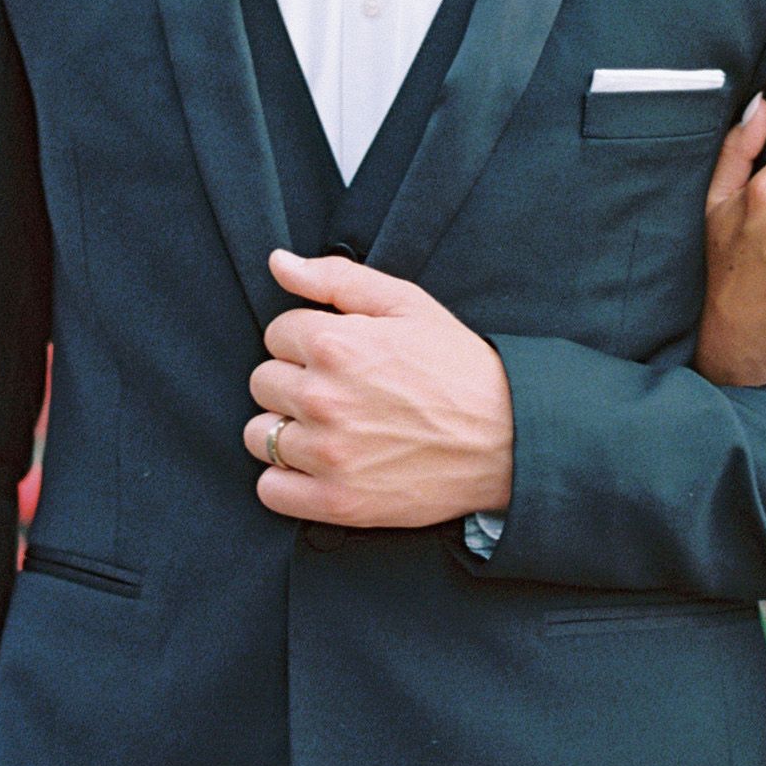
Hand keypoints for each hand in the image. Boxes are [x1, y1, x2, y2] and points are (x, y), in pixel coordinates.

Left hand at [247, 251, 513, 526]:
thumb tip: (278, 262)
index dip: (307, 339)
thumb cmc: (457, 365)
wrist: (506, 436)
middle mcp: (322, 399)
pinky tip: (320, 463)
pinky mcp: (335, 502)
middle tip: (338, 387)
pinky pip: (270, 490)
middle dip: (294, 379)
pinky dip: (287, 479)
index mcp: (335, 344)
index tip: (339, 352)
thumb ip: (334, 278)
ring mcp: (327, 455)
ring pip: (259, 435)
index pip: (276, 333)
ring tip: (329, 426)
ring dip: (286, 429)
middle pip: (262, 382)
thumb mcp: (405, 303)